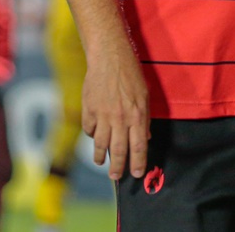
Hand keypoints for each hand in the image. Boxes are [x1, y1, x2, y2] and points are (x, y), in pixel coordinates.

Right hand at [81, 39, 149, 180]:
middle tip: (115, 177)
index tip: (135, 173)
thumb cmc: (130, 74)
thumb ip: (144, 118)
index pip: (138, 146)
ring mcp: (103, 115)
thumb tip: (146, 137)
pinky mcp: (89, 109)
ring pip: (100, 144)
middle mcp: (120, 118)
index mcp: (137, 115)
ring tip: (101, 162)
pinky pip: (89, 129)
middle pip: (118, 150)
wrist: (109, 57)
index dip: (137, 162)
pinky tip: (94, 137)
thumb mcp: (144, 95)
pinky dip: (91, 135)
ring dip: (100, 156)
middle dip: (117, 167)